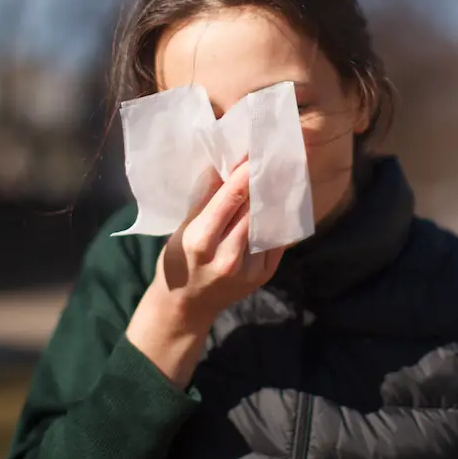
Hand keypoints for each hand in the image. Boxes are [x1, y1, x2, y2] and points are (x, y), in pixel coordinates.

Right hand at [157, 161, 283, 323]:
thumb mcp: (182, 229)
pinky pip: (275, 240)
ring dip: (272, 198)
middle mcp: (227, 256)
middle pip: (252, 209)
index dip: (245, 174)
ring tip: (277, 174)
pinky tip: (279, 202)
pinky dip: (277, 220)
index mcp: (201, 241)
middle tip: (271, 157)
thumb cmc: (178, 262)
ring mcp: (248, 269)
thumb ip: (205, 201)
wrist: (187, 306)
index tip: (254, 153)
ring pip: (267, 222)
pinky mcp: (263, 275)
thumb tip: (222, 167)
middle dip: (261, 182)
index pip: (230, 199)